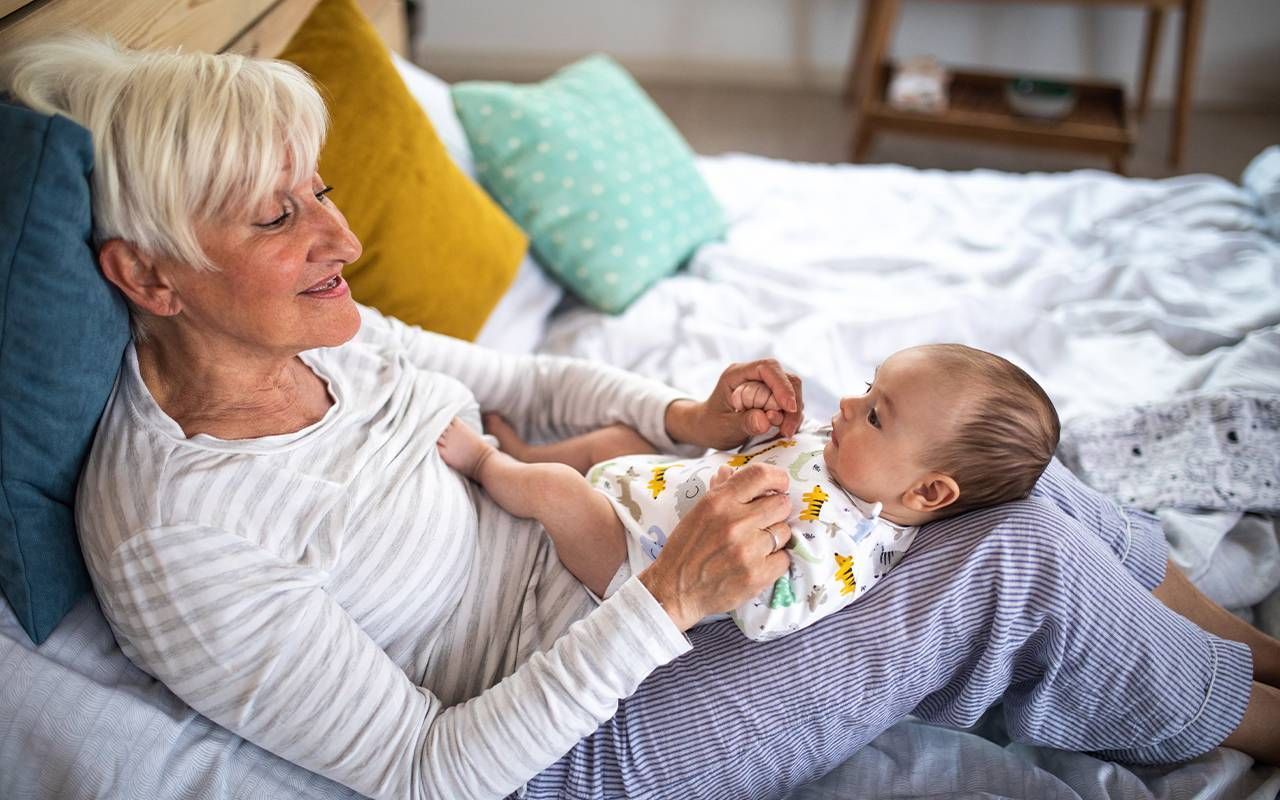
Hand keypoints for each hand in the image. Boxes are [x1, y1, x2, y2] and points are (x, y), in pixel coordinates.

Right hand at [638, 464, 793, 630]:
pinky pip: (784, 559)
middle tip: (763, 522)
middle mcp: (735, 522)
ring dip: (774, 539)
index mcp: (719, 501)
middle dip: (776, 512)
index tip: (779, 486)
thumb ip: (719, 490)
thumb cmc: (685, 550)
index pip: (761, 475)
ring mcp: (747, 550)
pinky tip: (757, 564)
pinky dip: (774, 562)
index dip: (778, 478)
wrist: (674, 591)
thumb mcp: (697, 513)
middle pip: (782, 504)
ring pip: (784, 532)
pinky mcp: (757, 575)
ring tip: (755, 546)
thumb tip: (731, 470)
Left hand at [665, 359, 804, 449]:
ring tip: (784, 433)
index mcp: (737, 374)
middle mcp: (754, 375)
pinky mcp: (772, 397)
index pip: (767, 368)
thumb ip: (744, 422)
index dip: (781, 385)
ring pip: (793, 391)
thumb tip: (766, 420)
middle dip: (792, 404)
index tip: (788, 408)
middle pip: (786, 379)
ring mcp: (765, 385)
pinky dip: (791, 417)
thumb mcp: (724, 427)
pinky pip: (790, 403)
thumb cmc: (711, 424)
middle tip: (787, 430)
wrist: (707, 427)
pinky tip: (783, 431)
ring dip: (793, 413)